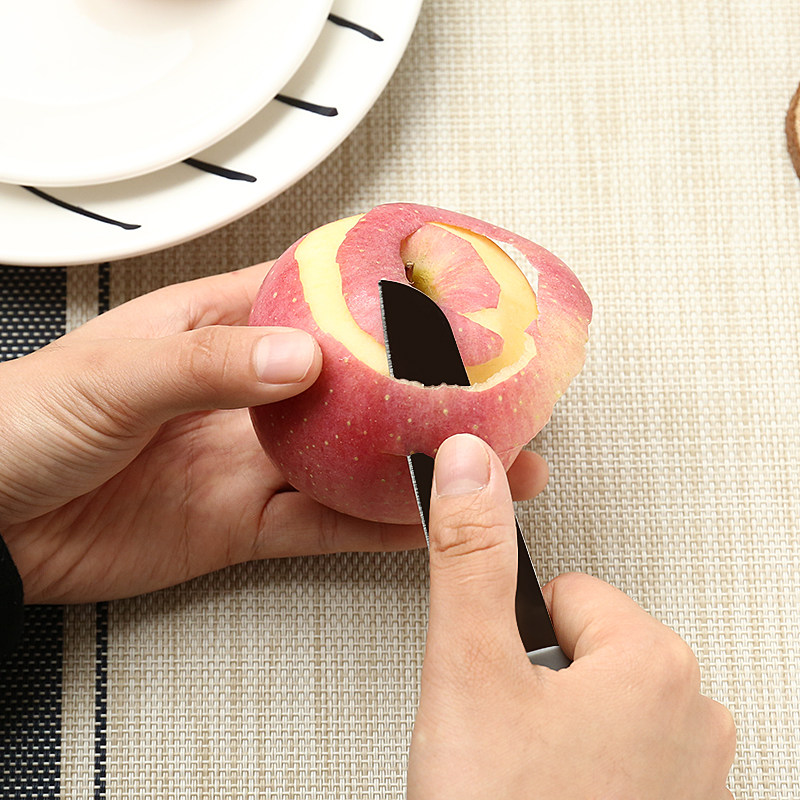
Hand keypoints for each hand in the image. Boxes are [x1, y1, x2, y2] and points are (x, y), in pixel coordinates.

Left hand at [0, 267, 547, 603]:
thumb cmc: (24, 420)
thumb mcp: (113, 374)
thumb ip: (206, 364)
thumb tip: (299, 358)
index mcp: (214, 331)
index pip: (310, 300)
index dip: (373, 296)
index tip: (436, 297)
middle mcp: (243, 394)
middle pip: (349, 388)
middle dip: (414, 390)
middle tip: (478, 391)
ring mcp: (248, 461)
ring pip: (348, 461)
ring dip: (409, 465)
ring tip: (474, 464)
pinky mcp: (241, 524)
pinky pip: (319, 524)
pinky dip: (368, 527)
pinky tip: (416, 522)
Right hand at [407, 434, 735, 798]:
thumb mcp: (470, 672)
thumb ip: (470, 557)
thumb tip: (471, 463)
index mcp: (655, 661)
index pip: (564, 595)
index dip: (511, 642)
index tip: (494, 693)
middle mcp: (697, 716)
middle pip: (579, 654)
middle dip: (532, 692)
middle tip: (504, 750)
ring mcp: (695, 781)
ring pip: (592, 713)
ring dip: (551, 740)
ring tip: (523, 788)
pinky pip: (614, 768)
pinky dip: (577, 781)